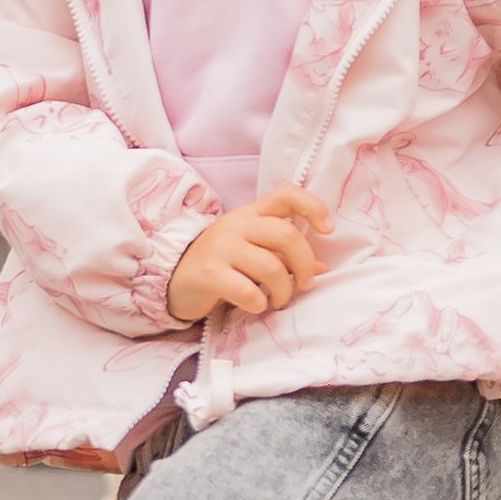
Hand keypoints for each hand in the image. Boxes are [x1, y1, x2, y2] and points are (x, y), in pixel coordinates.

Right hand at [167, 183, 333, 324]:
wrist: (173, 278)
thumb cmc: (220, 264)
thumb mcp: (253, 252)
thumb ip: (284, 256)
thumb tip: (321, 269)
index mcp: (250, 214)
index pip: (286, 194)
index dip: (313, 206)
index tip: (327, 230)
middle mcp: (236, 225)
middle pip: (287, 235)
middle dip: (304, 265)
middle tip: (303, 285)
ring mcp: (221, 248)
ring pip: (272, 267)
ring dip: (283, 291)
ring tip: (277, 300)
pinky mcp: (209, 274)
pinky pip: (249, 291)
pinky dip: (260, 304)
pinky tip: (257, 305)